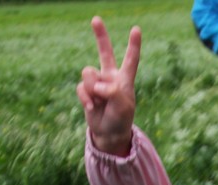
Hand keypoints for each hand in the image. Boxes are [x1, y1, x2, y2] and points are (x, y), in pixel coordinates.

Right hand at [77, 17, 141, 155]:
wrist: (108, 133)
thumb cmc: (120, 119)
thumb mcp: (122, 107)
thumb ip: (113, 92)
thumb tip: (97, 85)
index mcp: (125, 79)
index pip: (130, 59)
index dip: (133, 45)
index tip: (136, 29)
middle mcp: (111, 77)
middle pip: (105, 52)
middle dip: (100, 35)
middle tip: (96, 19)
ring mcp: (97, 83)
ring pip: (88, 73)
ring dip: (92, 88)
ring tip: (99, 102)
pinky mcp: (86, 90)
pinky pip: (81, 87)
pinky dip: (85, 98)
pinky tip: (91, 107)